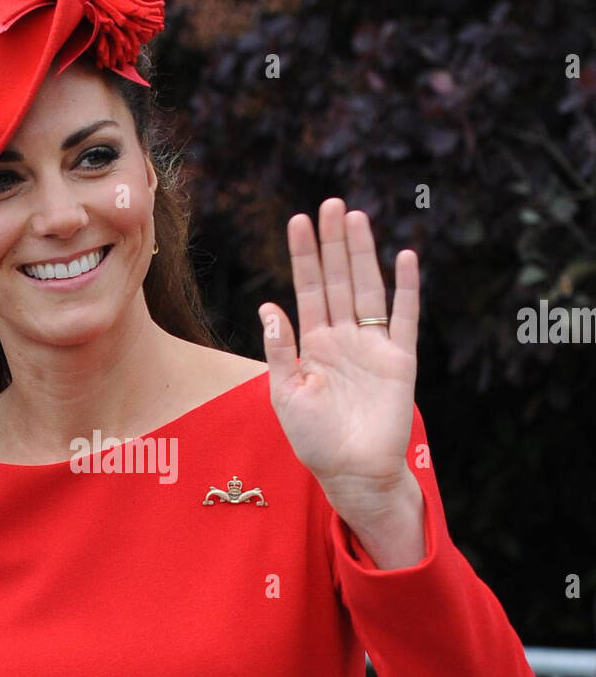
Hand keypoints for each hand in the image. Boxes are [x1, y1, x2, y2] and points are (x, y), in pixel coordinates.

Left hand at [258, 197, 419, 514]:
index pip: (307, 289)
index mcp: (314, 344)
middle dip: (334, 242)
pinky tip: (405, 257)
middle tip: (332, 203)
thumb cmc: (314, 440)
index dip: (303, 255)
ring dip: (363, 254)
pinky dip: (407, 288)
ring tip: (357, 218)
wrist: (352, 473)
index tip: (298, 220)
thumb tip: (269, 306)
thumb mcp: (285, 393)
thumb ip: (280, 349)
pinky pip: (405, 317)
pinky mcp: (400, 360)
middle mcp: (344, 338)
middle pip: (338, 279)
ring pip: (368, 289)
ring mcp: (373, 346)